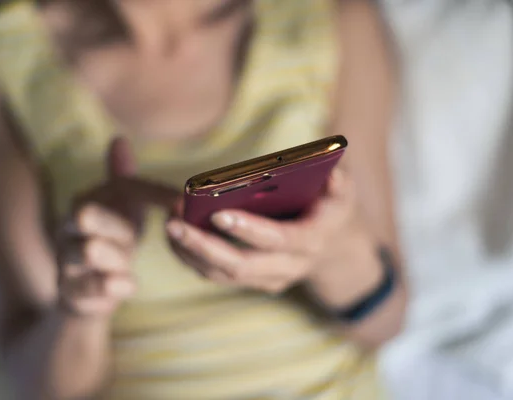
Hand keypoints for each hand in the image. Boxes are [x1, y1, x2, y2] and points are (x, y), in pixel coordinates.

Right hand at [57, 138, 178, 316]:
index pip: (122, 187)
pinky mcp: (70, 291)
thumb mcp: (120, 209)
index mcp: (85, 200)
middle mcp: (67, 226)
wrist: (85, 291)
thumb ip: (122, 177)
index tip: (183, 204)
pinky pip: (94, 286)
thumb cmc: (112, 241)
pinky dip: (117, 285)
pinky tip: (127, 284)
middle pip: (88, 213)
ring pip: (90, 250)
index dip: (155, 194)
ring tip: (125, 264)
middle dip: (121, 227)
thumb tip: (118, 139)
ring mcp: (65, 259)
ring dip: (119, 259)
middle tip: (136, 240)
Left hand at [166, 169, 381, 303]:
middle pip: (241, 267)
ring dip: (191, 254)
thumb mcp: (343, 193)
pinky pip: (217, 276)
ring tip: (169, 225)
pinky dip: (191, 259)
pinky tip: (174, 236)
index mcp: (310, 241)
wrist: (333, 250)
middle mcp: (289, 266)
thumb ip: (338, 183)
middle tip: (174, 224)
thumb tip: (331, 173)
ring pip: (223, 276)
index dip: (248, 230)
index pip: (278, 240)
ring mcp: (269, 278)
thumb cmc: (331, 210)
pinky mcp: (253, 280)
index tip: (218, 213)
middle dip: (204, 247)